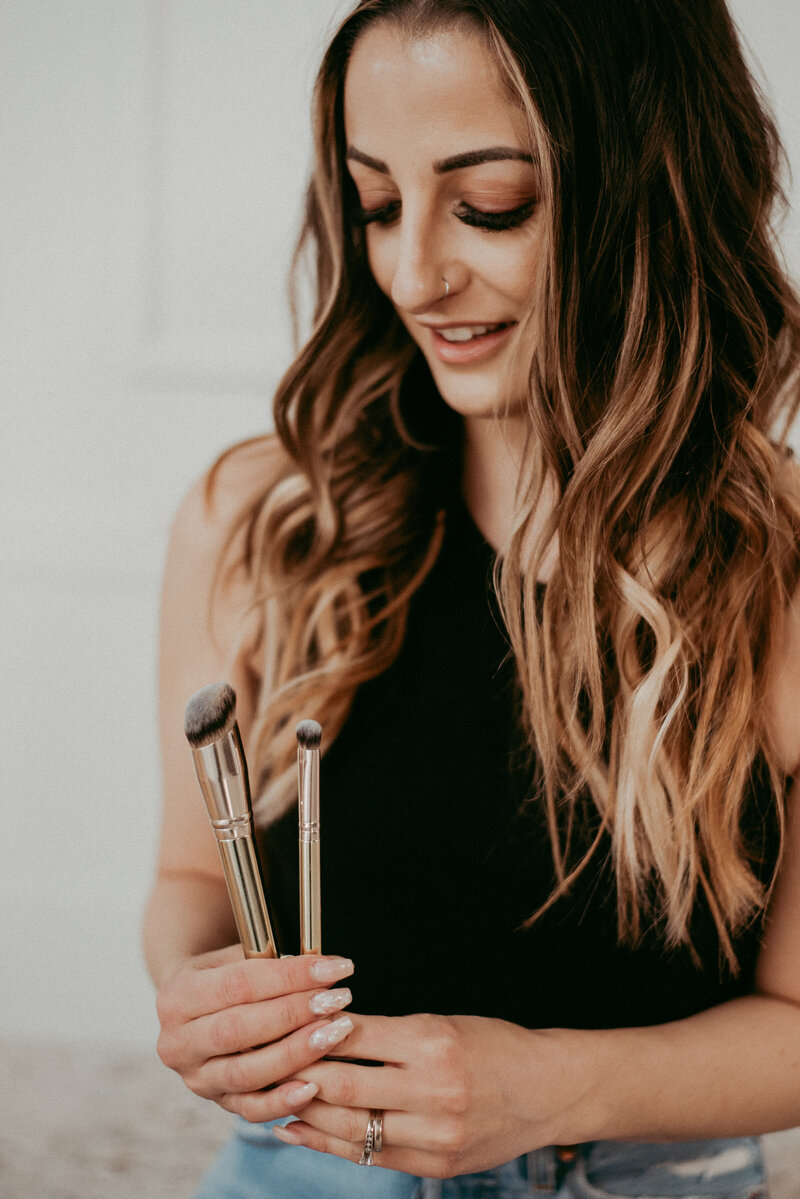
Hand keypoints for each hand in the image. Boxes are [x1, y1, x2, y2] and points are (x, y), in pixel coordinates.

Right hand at [155, 944, 355, 1120]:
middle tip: (337, 999)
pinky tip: (314, 1087)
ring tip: (335, 1033)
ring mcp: (196, 1078)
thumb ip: (268, 961)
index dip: (288, 977)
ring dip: (296, 1054)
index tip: (333, 968)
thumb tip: (321, 967)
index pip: (237, 985)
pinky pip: (251, 1108)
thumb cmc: (222, 975)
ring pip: (246, 1073)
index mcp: (177, 996)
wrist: (190, 1009)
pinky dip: (283, 1101)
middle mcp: (178, 1042)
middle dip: (294, 1014)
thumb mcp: (232, 956)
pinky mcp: (216, 1102)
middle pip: (239, 1030)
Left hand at [274, 1012, 577, 1177]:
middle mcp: (433, 1091)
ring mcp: (434, 1135)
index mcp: (433, 1042)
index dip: (312, 1032)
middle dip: (298, 1074)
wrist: (547, 1090)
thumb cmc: (493, 1045)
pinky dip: (328, 1142)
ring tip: (271, 1096)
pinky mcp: (435, 1166)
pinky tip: (299, 1128)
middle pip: (343, 1084)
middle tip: (263, 1061)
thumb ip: (389, 1034)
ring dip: (305, 1112)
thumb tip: (326, 1032)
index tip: (282, 1024)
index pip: (355, 1036)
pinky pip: (368, 1155)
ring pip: (349, 1126)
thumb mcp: (443, 1022)